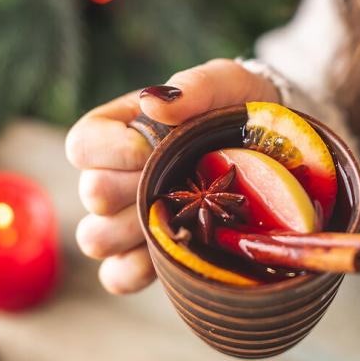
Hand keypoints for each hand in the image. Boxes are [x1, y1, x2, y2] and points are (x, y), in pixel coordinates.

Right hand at [65, 59, 278, 293]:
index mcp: (120, 131)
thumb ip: (194, 86)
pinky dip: (136, 270)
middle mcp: (115, 176)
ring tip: (178, 217)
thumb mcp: (225, 84)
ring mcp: (128, 220)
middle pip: (92, 196)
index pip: (81, 144)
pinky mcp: (147, 258)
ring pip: (96, 238)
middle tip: (175, 182)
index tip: (150, 148)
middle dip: (132, 190)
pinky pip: (116, 276)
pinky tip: (170, 256)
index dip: (110, 150)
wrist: (278, 151)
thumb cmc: (240, 108)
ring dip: (134, 231)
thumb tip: (153, 102)